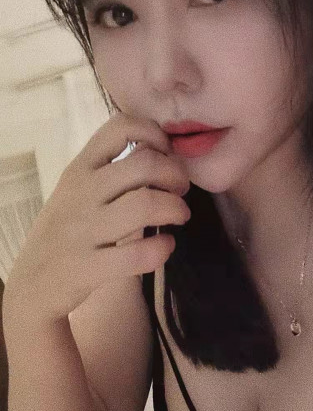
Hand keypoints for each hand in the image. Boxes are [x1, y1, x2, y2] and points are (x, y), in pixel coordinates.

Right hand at [3, 113, 190, 322]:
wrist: (33, 283)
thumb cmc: (66, 232)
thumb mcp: (77, 190)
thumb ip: (110, 171)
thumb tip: (159, 153)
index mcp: (80, 169)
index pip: (120, 127)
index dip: (155, 134)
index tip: (167, 154)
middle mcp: (82, 193)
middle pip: (145, 164)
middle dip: (176, 175)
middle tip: (181, 191)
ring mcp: (83, 230)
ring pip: (145, 204)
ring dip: (175, 208)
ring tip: (179, 216)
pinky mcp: (88, 267)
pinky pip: (137, 254)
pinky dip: (162, 248)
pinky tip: (165, 247)